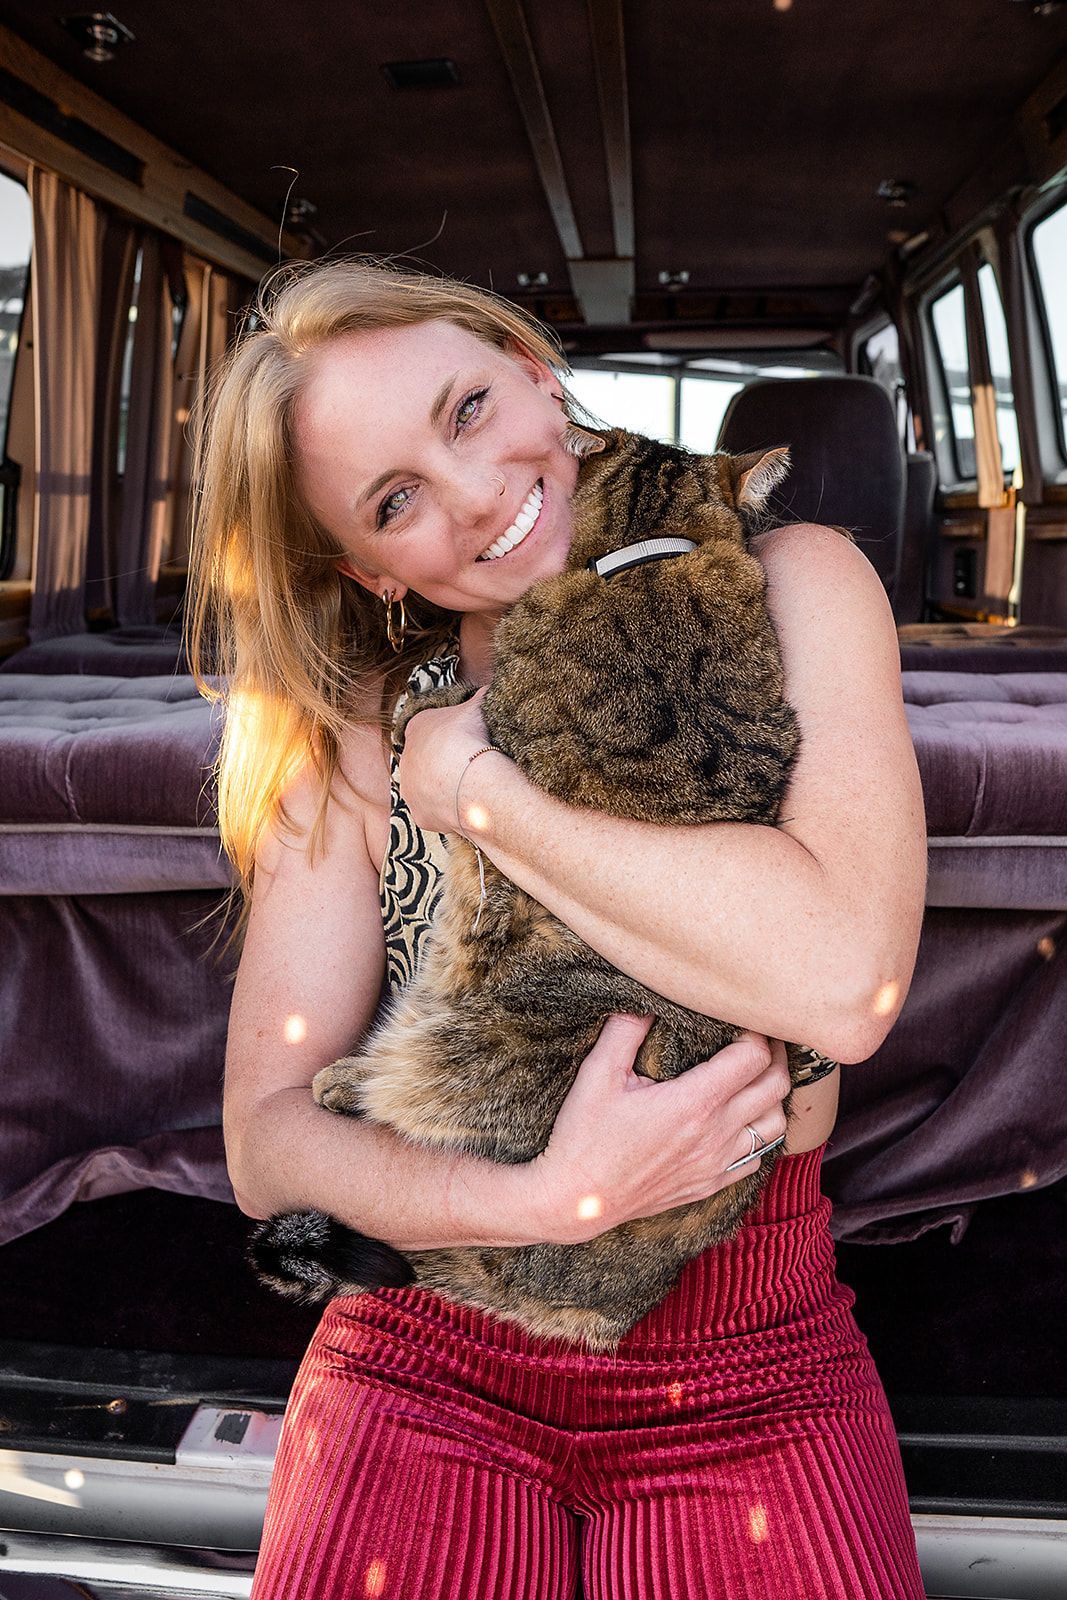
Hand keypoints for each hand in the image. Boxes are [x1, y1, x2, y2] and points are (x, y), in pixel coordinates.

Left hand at [397, 688, 498, 834]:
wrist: (472, 780)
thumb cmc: (473, 738)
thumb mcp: (479, 707)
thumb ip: (481, 697)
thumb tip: (491, 688)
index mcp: (417, 727)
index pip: (426, 727)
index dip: (447, 733)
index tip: (464, 740)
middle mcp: (407, 758)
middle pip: (424, 759)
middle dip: (442, 762)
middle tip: (469, 766)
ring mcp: (410, 789)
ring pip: (426, 788)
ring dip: (443, 788)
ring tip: (470, 789)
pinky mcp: (420, 815)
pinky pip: (435, 812)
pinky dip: (449, 810)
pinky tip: (468, 807)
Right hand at [524, 1015, 790, 1244]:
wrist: (575, 1200)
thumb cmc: (584, 1134)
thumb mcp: (598, 1073)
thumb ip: (626, 1029)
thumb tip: (647, 996)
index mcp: (693, 1102)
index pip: (752, 1058)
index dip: (756, 1032)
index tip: (742, 1020)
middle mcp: (715, 1134)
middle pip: (775, 1087)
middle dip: (776, 1055)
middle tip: (763, 1038)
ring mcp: (716, 1163)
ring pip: (775, 1126)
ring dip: (774, 1096)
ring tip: (758, 1076)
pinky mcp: (710, 1184)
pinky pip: (757, 1158)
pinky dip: (759, 1135)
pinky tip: (741, 1120)